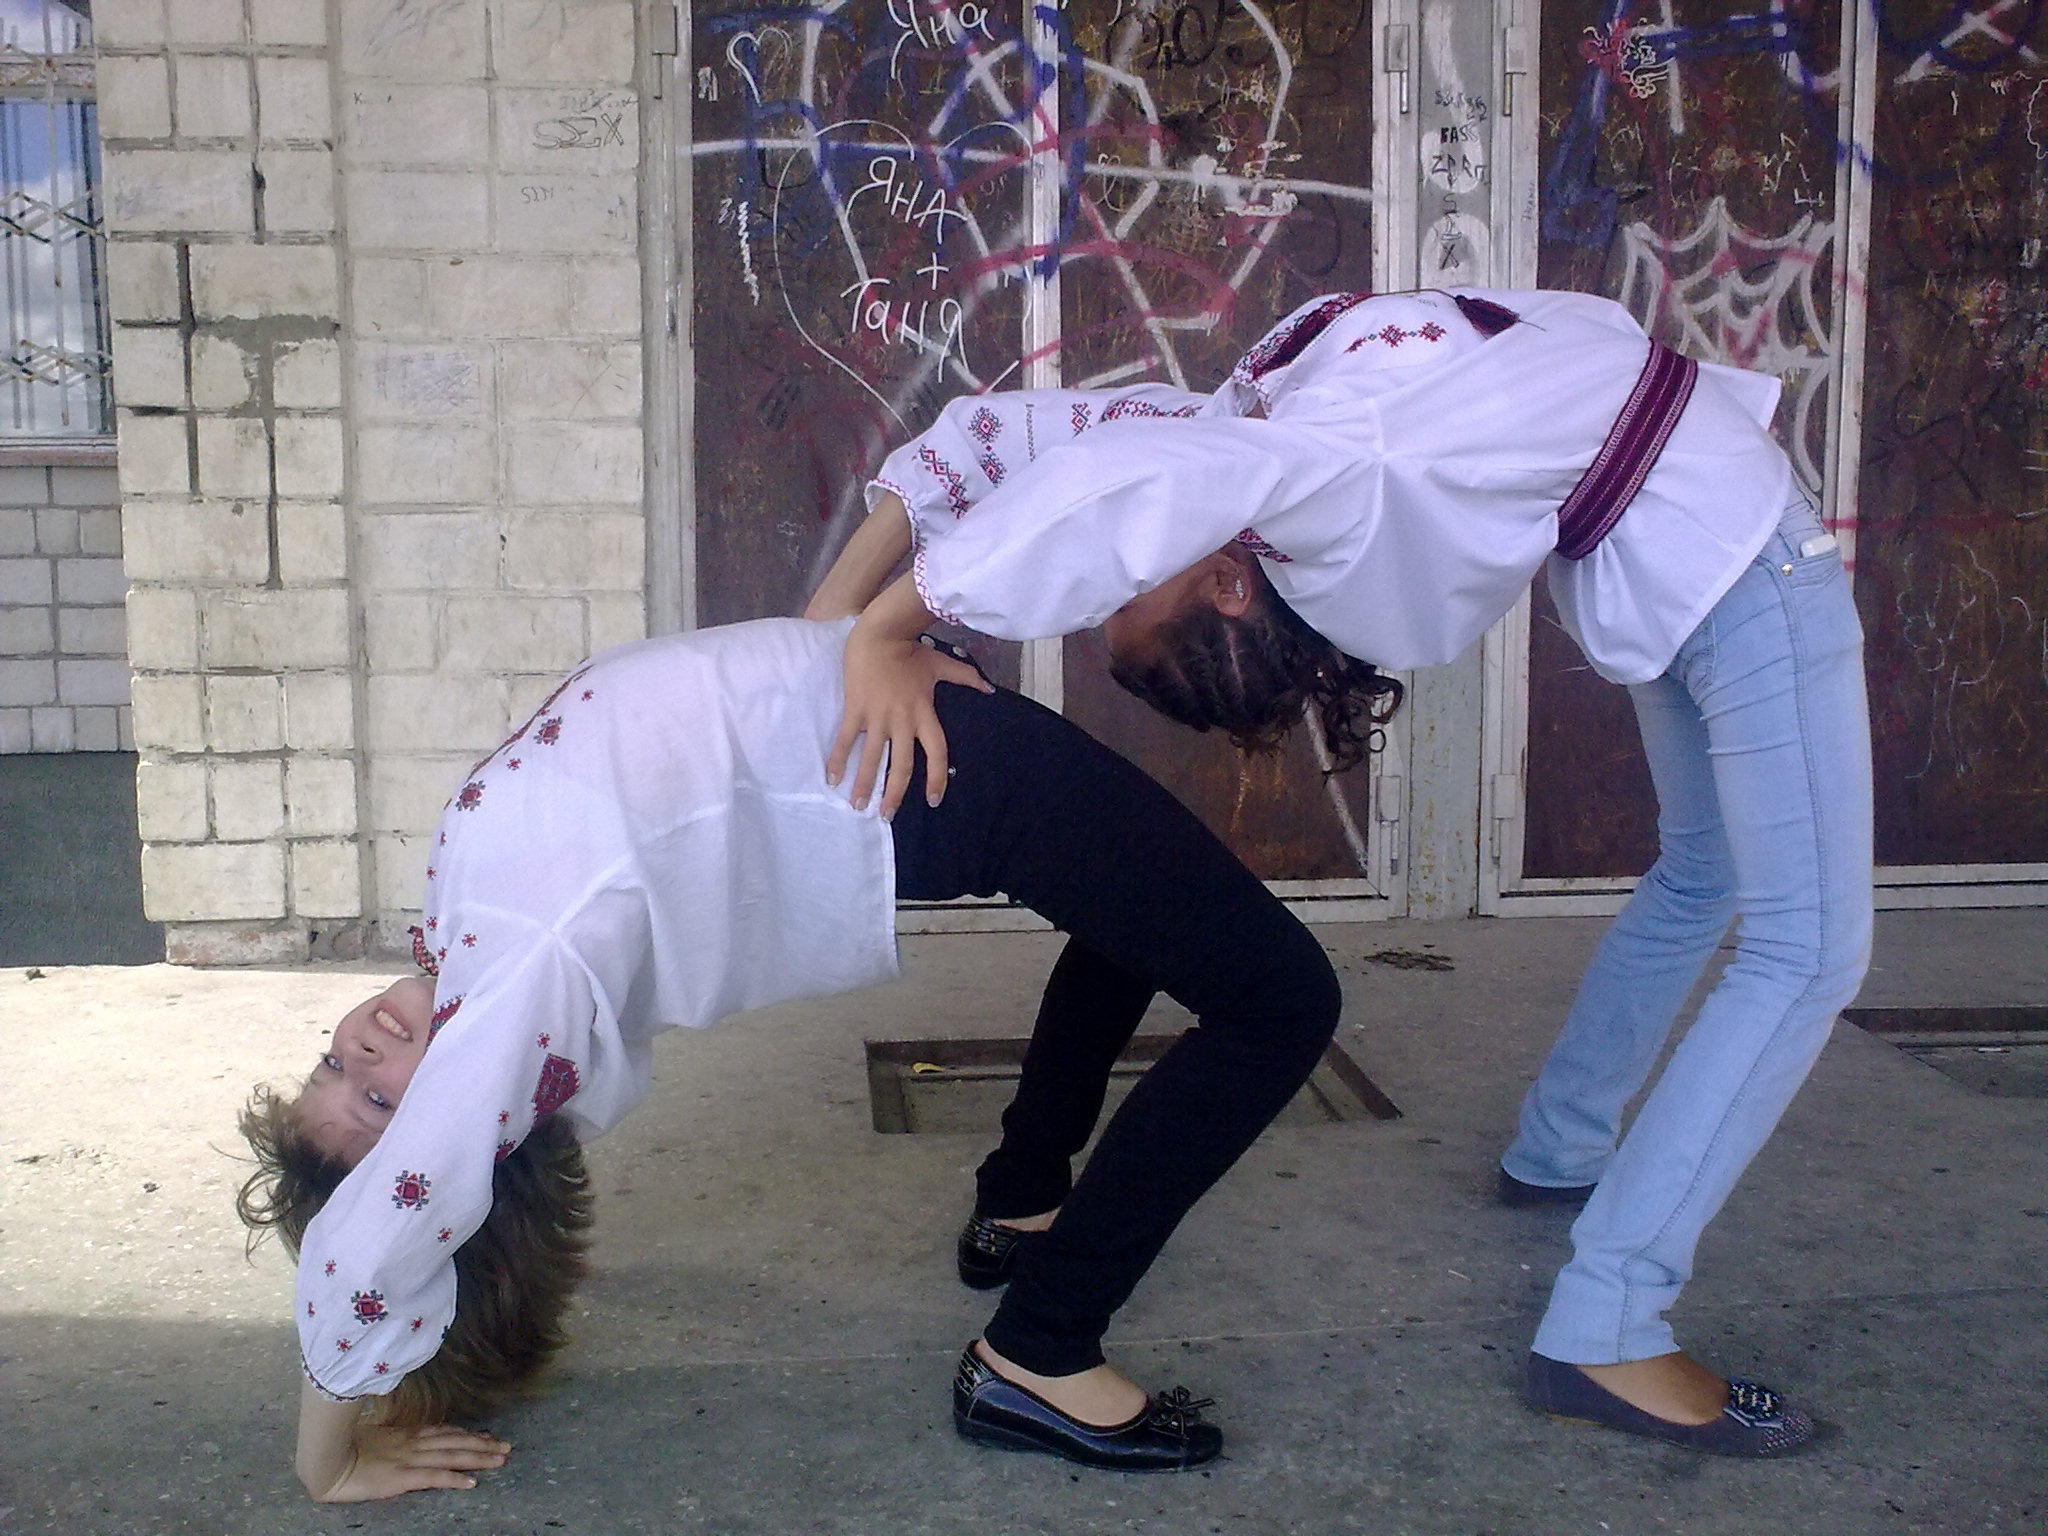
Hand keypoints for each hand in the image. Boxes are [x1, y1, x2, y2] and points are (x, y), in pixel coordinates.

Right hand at [309, 1422, 510, 1502]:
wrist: (325, 1459)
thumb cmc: (341, 1448)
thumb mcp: (372, 1437)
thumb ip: (389, 1436)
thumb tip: (397, 1437)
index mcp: (404, 1434)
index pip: (443, 1432)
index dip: (466, 1434)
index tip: (486, 1435)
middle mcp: (412, 1444)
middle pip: (455, 1442)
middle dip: (483, 1444)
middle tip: (507, 1447)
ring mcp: (409, 1459)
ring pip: (452, 1456)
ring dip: (479, 1458)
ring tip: (501, 1459)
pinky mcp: (402, 1477)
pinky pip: (434, 1478)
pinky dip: (455, 1479)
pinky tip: (472, 1483)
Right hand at [828, 629, 990, 817]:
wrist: (881, 633)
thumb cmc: (911, 650)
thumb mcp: (942, 665)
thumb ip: (966, 678)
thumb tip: (990, 689)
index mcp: (924, 713)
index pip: (937, 753)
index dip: (937, 778)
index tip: (934, 800)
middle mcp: (903, 721)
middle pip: (901, 765)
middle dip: (895, 793)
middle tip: (887, 816)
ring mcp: (878, 717)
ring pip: (872, 758)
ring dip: (865, 785)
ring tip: (858, 806)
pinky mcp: (856, 709)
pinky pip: (846, 740)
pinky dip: (838, 760)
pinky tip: (831, 779)